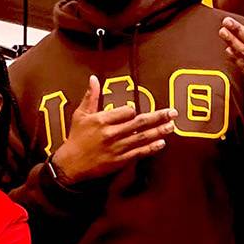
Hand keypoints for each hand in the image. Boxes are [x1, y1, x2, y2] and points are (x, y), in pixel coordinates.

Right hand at [49, 75, 177, 182]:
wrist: (70, 164)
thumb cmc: (76, 138)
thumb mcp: (80, 115)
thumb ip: (91, 97)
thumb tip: (94, 79)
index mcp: (102, 120)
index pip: (126, 111)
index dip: (132, 110)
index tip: (134, 110)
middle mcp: (111, 133)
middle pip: (139, 123)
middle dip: (158, 117)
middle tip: (173, 112)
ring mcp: (117, 148)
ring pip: (142, 137)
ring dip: (159, 132)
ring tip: (172, 126)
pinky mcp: (119, 161)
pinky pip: (139, 153)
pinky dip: (151, 148)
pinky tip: (161, 143)